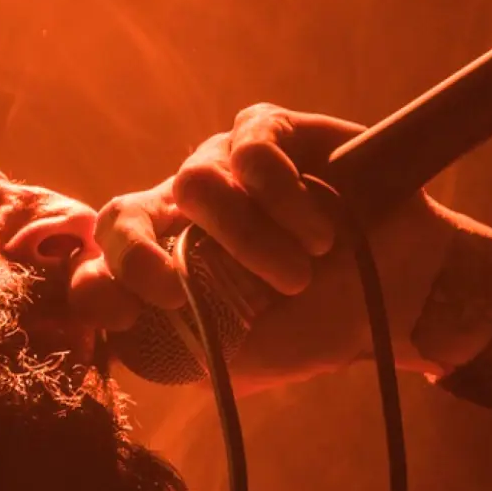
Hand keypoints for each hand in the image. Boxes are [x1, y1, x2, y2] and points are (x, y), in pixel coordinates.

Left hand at [72, 104, 459, 390]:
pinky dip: (281, 195)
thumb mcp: (233, 359)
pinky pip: (250, 147)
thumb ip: (171, 344)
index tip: (129, 317)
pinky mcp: (270, 131)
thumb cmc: (309, 330)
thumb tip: (115, 321)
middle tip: (176, 291)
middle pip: (120, 213)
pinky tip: (320, 231)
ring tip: (300, 274)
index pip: (99, 267)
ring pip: (195, 181)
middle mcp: (182, 214)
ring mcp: (224, 168)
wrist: (393, 300)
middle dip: (137, 254)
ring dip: (249, 239)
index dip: (99, 287)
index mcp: (162, 269)